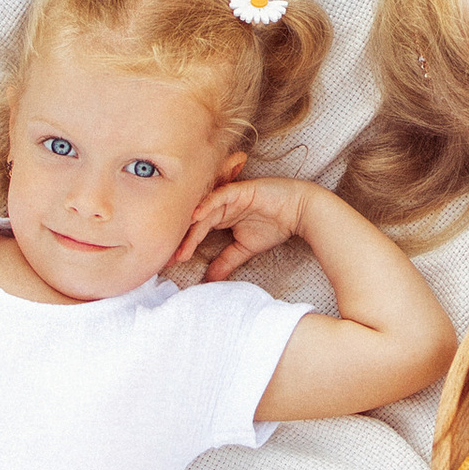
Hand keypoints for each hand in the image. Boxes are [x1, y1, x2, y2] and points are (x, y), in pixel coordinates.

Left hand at [182, 175, 314, 280]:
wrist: (300, 212)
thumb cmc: (275, 225)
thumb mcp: (245, 248)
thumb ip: (226, 261)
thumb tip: (210, 279)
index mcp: (221, 216)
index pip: (197, 231)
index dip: (184, 245)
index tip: (172, 263)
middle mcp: (221, 205)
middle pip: (196, 222)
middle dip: (182, 240)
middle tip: (169, 257)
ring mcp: (229, 196)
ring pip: (205, 212)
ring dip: (192, 229)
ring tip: (181, 247)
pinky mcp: (239, 190)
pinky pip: (219, 196)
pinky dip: (207, 205)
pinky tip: (196, 216)